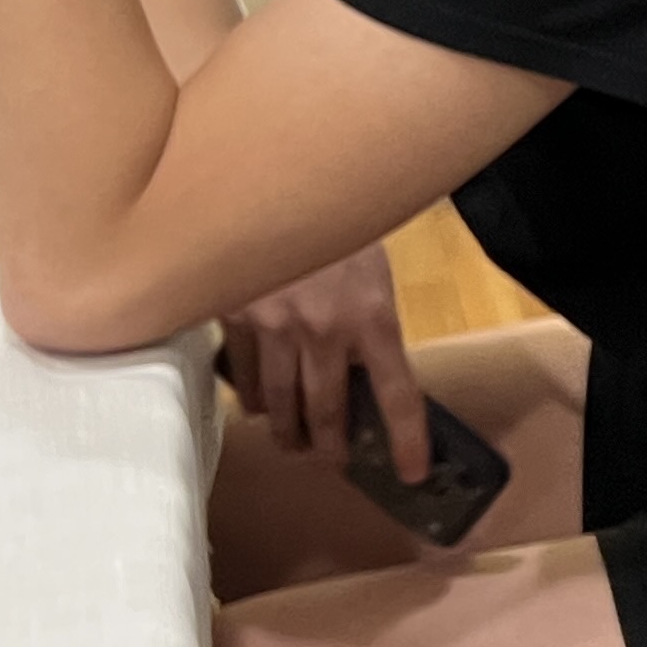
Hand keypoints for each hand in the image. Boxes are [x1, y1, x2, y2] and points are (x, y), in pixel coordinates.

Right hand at [220, 242, 427, 481]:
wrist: (281, 174)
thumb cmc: (341, 218)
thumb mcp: (372, 266)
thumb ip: (368, 317)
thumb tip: (366, 369)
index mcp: (374, 316)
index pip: (400, 394)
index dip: (406, 440)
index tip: (409, 472)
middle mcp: (326, 330)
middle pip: (329, 411)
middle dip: (331, 446)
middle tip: (332, 460)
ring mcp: (277, 325)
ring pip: (281, 402)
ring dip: (287, 431)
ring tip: (293, 442)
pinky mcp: (236, 316)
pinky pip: (245, 373)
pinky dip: (252, 395)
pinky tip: (256, 403)